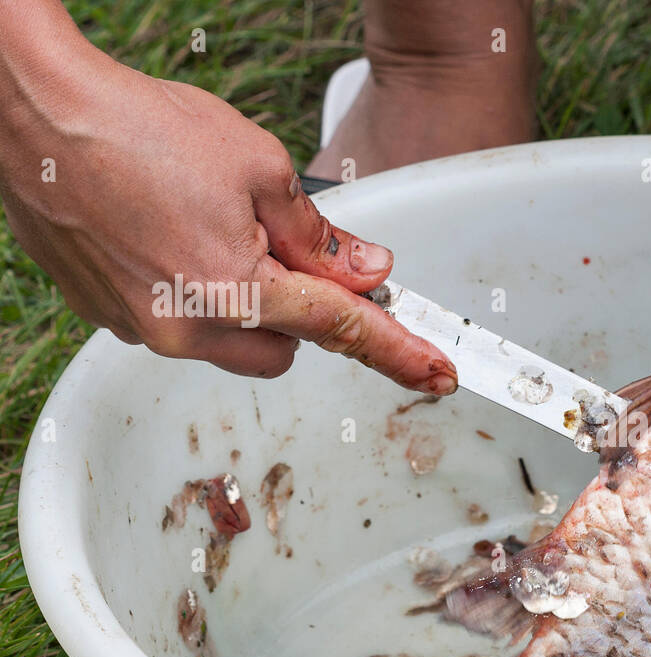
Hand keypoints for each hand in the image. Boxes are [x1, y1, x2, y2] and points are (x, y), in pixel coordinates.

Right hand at [0, 48, 455, 391]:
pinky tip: (174, 239)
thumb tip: (369, 271)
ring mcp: (143, 328)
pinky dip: (196, 297)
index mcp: (234, 288)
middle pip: (286, 351)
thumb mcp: (260, 166)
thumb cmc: (139, 127)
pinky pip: (181, 328)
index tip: (437, 375)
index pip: (342, 330)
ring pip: (234, 345)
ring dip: (248, 306)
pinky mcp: (110, 318)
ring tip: (215, 233)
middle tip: (283, 251)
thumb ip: (321, 235)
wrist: (36, 113)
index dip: (397, 352)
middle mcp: (186, 327)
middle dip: (300, 313)